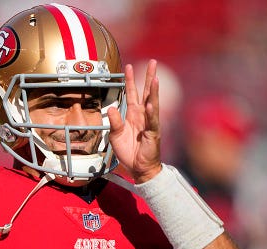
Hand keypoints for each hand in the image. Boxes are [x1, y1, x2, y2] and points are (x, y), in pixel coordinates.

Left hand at [107, 59, 161, 183]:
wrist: (138, 168)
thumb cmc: (128, 151)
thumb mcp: (115, 135)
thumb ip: (114, 122)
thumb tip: (112, 108)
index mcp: (133, 114)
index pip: (132, 93)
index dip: (130, 80)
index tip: (129, 66)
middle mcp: (143, 116)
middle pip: (147, 93)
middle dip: (149, 77)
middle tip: (152, 62)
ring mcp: (149, 123)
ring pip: (152, 104)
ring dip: (153, 91)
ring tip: (154, 78)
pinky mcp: (153, 134)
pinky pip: (152, 122)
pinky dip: (151, 113)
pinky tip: (150, 104)